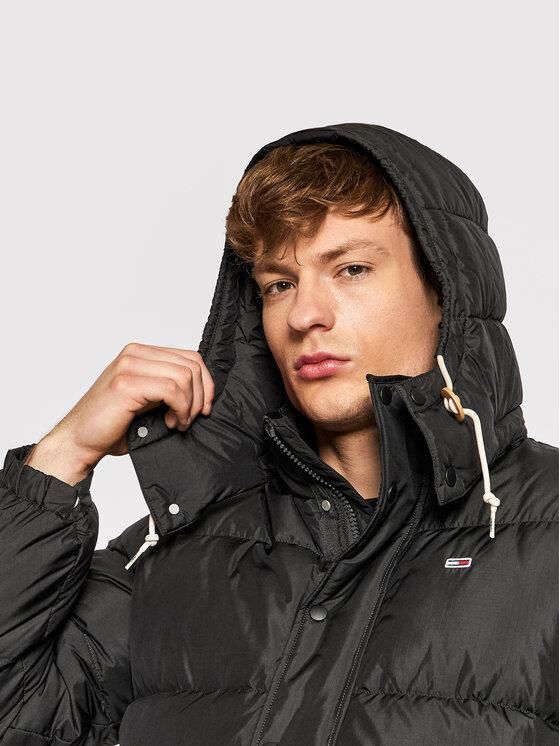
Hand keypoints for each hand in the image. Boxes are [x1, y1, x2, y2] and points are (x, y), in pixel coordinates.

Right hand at [44, 343, 214, 468]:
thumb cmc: (112, 425)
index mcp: (140, 353)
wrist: (80, 441)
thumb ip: (169, 387)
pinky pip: (173, 390)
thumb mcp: (149, 400)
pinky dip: (180, 409)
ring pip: (185, 376)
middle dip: (201, 396)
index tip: (204, 408)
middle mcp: (134, 353)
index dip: (205, 383)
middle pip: (191, 364)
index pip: (190, 356)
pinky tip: (171, 423)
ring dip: (190, 405)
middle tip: (189, 419)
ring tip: (177, 422)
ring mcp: (129, 366)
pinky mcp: (127, 383)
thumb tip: (204, 392)